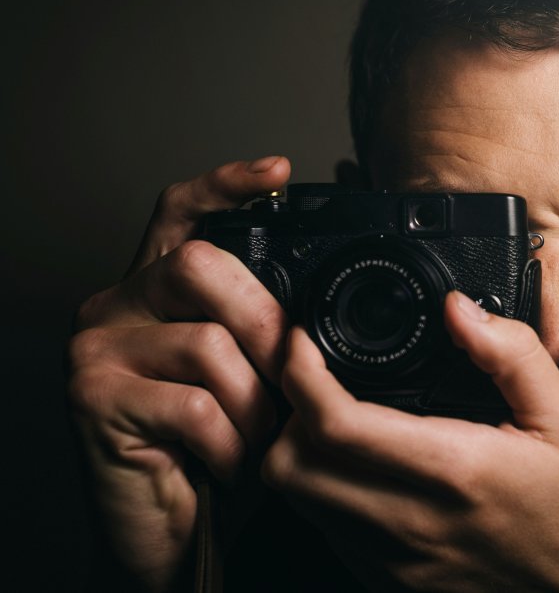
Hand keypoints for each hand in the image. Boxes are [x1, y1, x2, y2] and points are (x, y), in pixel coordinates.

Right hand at [67, 157, 290, 590]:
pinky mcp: (92, 399)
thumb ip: (261, 330)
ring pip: (209, 345)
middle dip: (268, 326)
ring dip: (256, 405)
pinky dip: (231, 444)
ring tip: (257, 440)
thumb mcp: (248, 379)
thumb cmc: (216, 451)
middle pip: (201, 268)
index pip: (180, 214)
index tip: (279, 172)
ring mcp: (96, 349)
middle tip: (292, 382)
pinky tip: (229, 465)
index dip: (226, 185)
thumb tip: (319, 301)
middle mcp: (115, 306)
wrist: (169, 533)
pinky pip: (195, 406)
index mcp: (155, 292)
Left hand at [263, 291, 558, 591]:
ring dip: (300, 451)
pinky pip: (330, 531)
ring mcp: (398, 561)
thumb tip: (458, 308)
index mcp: (455, 470)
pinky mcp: (396, 582)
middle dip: (284, 410)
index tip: (303, 340)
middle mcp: (413, 522)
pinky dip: (325, 490)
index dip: (301, 372)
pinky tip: (360, 464)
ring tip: (331, 414)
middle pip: (290, 467)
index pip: (338, 424)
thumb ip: (512, 353)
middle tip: (309, 375)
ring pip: (301, 503)